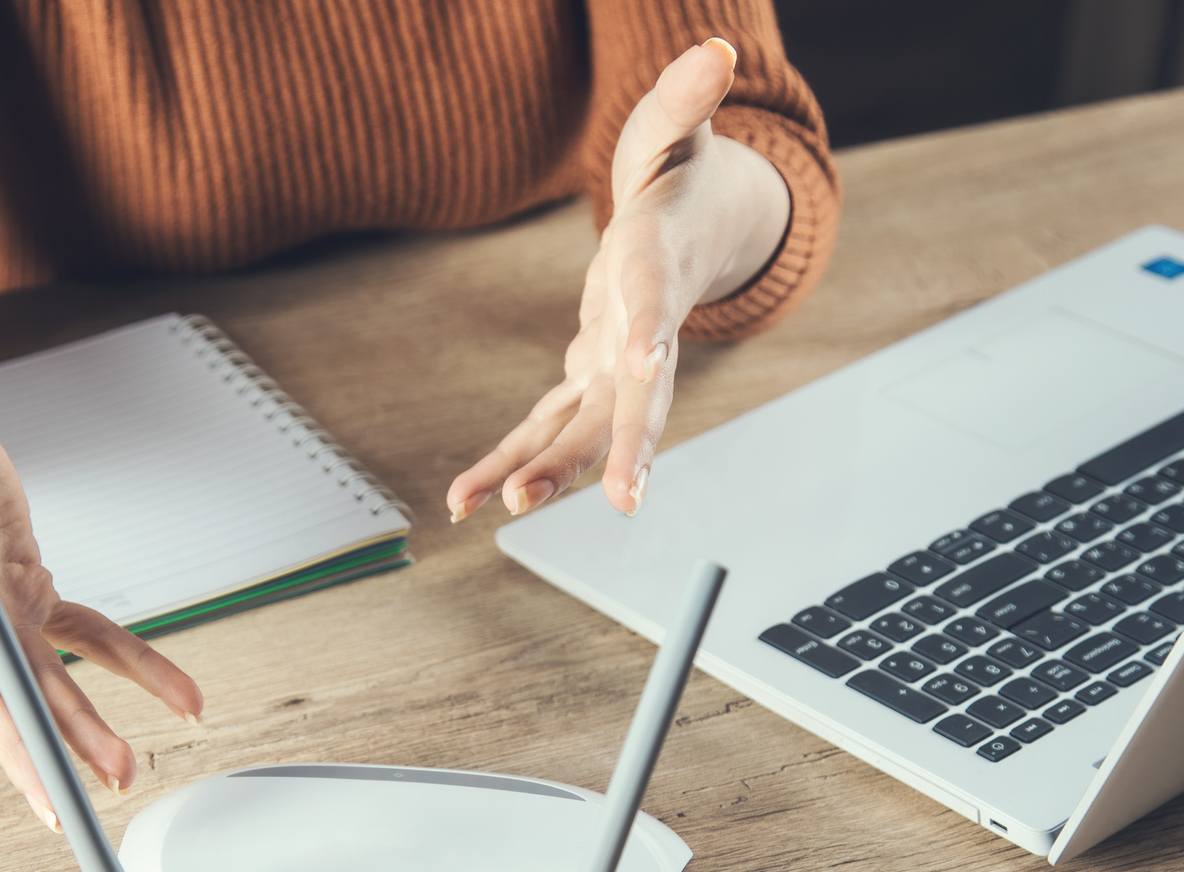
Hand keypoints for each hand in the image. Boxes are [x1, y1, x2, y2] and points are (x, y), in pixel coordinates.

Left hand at [446, 38, 789, 521]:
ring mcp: (615, 367)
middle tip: (621, 498)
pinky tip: (465, 500)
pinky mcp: (585, 379)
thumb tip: (718, 51)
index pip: (659, 299)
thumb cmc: (680, 179)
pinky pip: (542, 430)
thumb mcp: (675, 128)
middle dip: (624, 448)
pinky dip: (506, 465)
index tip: (649, 355)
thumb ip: (688, 98)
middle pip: (637, 399)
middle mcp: (645, 335)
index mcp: (662, 271)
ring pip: (583, 431)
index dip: (652, 323)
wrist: (695, 231)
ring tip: (506, 507)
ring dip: (548, 471)